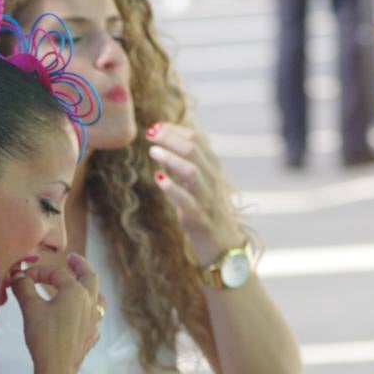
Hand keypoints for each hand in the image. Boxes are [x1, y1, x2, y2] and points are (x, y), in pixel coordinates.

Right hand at [14, 252, 101, 373]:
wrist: (56, 369)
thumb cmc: (44, 336)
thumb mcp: (30, 309)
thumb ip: (24, 288)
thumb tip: (17, 275)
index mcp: (76, 292)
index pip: (57, 273)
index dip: (39, 272)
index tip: (23, 277)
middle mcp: (90, 302)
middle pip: (90, 277)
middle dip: (80, 265)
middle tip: (72, 258)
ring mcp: (94, 321)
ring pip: (98, 298)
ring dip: (90, 288)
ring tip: (84, 284)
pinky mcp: (91, 336)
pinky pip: (95, 319)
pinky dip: (89, 312)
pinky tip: (83, 317)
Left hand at [147, 123, 244, 265]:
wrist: (224, 247)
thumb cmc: (208, 212)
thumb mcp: (201, 185)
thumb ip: (187, 165)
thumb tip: (164, 146)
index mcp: (214, 169)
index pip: (198, 139)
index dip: (176, 130)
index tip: (156, 126)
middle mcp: (213, 180)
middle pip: (194, 149)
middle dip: (170, 138)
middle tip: (150, 134)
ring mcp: (207, 199)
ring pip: (192, 171)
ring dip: (171, 159)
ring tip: (152, 152)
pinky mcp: (200, 218)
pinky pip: (187, 200)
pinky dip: (172, 188)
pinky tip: (158, 179)